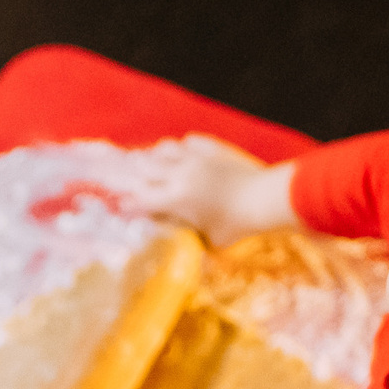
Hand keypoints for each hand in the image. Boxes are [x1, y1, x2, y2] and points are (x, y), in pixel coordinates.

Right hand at [121, 136, 297, 245]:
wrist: (267, 198)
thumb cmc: (239, 226)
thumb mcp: (210, 242)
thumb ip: (192, 240)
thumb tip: (184, 247)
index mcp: (175, 199)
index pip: (139, 198)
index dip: (127, 203)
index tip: (122, 205)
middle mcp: (179, 174)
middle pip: (142, 167)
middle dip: (133, 175)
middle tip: (127, 178)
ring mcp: (196, 158)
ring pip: (163, 149)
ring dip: (156, 157)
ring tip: (155, 163)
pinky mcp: (213, 149)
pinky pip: (190, 141)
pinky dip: (183, 147)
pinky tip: (185, 153)